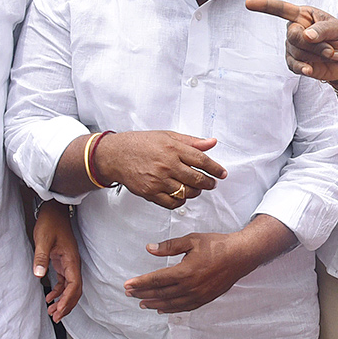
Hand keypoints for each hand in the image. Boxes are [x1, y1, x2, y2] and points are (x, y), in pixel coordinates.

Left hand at [33, 200, 81, 320]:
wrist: (54, 212)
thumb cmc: (50, 224)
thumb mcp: (43, 240)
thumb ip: (41, 259)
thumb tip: (38, 276)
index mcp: (71, 260)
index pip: (74, 285)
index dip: (68, 300)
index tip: (59, 311)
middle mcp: (73, 264)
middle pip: (75, 290)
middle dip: (67, 305)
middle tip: (56, 318)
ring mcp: (69, 264)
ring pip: (70, 288)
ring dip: (63, 301)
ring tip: (52, 312)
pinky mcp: (63, 263)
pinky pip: (64, 282)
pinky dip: (58, 292)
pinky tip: (50, 298)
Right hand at [96, 131, 226, 208]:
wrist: (115, 155)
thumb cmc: (141, 143)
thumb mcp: (167, 136)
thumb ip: (191, 141)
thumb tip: (212, 142)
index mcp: (172, 148)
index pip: (201, 160)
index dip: (215, 168)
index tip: (222, 173)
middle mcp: (166, 164)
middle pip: (196, 178)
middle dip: (209, 183)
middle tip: (212, 184)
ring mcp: (158, 180)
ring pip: (186, 192)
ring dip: (196, 192)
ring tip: (197, 188)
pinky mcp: (149, 192)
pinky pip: (172, 203)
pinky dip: (181, 201)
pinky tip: (182, 196)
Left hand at [125, 232, 253, 311]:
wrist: (241, 255)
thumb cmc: (217, 245)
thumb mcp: (192, 240)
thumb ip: (169, 246)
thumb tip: (150, 249)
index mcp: (184, 271)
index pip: (156, 280)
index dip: (140, 283)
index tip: (127, 285)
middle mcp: (190, 287)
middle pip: (160, 293)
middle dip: (142, 294)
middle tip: (129, 293)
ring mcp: (198, 295)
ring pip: (170, 303)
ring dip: (154, 303)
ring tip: (142, 303)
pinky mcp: (205, 299)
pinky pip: (183, 307)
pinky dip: (170, 309)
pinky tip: (162, 308)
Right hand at [245, 0, 337, 83]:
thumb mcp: (337, 29)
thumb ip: (322, 30)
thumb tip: (305, 35)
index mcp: (302, 15)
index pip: (281, 9)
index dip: (264, 6)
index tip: (248, 3)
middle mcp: (294, 30)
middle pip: (294, 36)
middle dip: (316, 45)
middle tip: (332, 50)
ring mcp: (292, 47)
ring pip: (298, 52)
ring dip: (318, 55)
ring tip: (333, 55)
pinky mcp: (294, 63)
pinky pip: (294, 65)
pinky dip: (304, 67)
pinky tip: (311, 69)